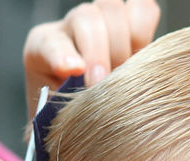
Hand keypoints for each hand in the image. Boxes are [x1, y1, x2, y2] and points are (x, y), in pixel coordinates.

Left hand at [22, 0, 160, 113]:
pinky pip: (143, 10)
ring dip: (122, 42)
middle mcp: (72, 27)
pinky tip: (139, 59)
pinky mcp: (131, 23)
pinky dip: (145, 30)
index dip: (62, 54)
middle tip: (102, 83)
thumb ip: (61, 107)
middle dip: (97, 52)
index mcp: (43, 46)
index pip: (50, 43)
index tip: (74, 71)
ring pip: (113, 9)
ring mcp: (102, 21)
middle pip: (86, 17)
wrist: (91, 119)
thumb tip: (76, 102)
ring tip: (124, 74)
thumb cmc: (69, 120)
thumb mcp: (58, 119)